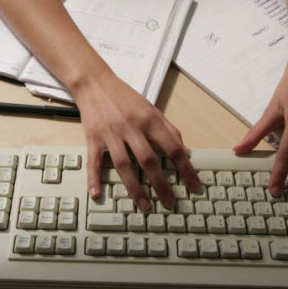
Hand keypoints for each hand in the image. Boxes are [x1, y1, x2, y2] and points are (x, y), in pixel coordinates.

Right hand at [71, 73, 199, 210]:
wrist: (95, 83)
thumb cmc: (124, 97)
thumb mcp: (151, 109)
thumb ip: (167, 129)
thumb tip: (183, 150)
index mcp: (149, 119)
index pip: (173, 147)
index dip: (186, 169)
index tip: (194, 186)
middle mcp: (131, 127)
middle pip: (149, 160)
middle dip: (161, 184)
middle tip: (170, 203)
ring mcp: (111, 134)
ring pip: (124, 165)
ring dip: (135, 188)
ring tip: (144, 205)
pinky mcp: (93, 138)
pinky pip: (94, 162)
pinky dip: (94, 178)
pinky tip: (97, 194)